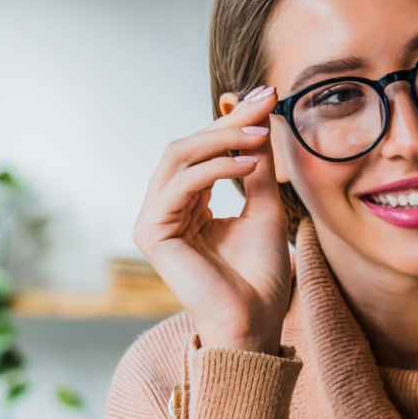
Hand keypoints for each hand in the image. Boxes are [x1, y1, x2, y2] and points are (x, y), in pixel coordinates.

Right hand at [133, 85, 292, 352]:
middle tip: (265, 102)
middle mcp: (165, 208)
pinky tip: (250, 166)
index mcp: (188, 203)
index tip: (264, 96)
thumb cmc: (260, 277)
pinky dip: (216, 169)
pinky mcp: (151, 233)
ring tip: (261, 133)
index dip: (229, 121)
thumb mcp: (266, 209)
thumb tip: (257, 121)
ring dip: (222, 139)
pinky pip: (180, 184)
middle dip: (228, 122)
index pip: (203, 150)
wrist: (254, 322)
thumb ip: (257, 168)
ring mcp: (153, 219)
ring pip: (179, 157)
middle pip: (188, 146)